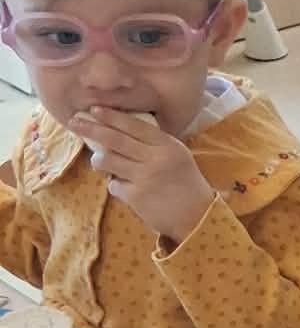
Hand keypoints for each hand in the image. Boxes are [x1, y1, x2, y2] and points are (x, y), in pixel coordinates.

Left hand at [73, 109, 214, 245]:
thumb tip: (118, 130)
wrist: (197, 217)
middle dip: (91, 129)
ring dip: (99, 161)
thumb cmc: (185, 184)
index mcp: (167, 145)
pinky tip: (128, 190)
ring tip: (100, 163)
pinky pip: (113, 185)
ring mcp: (145, 178)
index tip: (94, 110)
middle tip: (74, 122)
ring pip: (107, 160)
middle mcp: (156, 158)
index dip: (112, 117)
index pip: (134, 125)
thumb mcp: (177, 156)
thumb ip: (153, 143)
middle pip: (114, 139)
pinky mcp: (136, 197)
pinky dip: (116, 186)